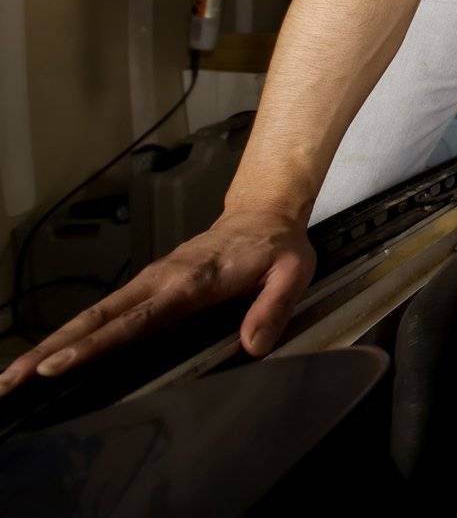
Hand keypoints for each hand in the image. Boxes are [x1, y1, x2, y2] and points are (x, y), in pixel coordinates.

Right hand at [0, 205, 314, 395]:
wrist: (264, 213)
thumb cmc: (276, 246)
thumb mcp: (291, 273)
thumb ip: (273, 308)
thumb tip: (252, 346)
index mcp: (192, 283)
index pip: (136, 319)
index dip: (95, 344)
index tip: (59, 364)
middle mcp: (162, 280)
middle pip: (97, 318)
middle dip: (52, 349)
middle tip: (12, 380)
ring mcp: (152, 281)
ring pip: (94, 315)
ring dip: (53, 344)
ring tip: (15, 376)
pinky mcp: (150, 285)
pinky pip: (107, 311)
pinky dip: (75, 333)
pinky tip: (54, 355)